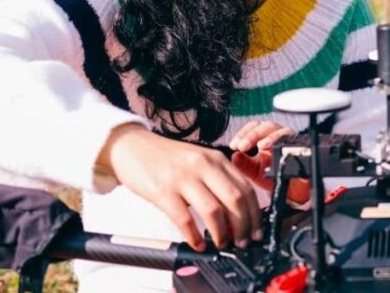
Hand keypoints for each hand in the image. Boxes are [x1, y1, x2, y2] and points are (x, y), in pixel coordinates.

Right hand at [97, 123, 261, 250]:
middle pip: (235, 200)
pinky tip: (196, 244)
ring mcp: (183, 178)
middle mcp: (203, 166)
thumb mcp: (199, 160)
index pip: (246, 188)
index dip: (255, 213)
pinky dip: (193, 236)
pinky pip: (184, 219)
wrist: (133, 146)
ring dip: (221, 233)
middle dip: (243, 226)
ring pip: (213, 211)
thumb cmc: (167, 158)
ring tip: (221, 243)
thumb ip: (217, 178)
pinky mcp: (163, 191)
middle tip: (242, 242)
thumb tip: (236, 212)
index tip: (256, 230)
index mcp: (216, 159)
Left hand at [229, 120, 309, 203]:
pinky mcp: (302, 149)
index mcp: (265, 137)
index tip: (234, 145)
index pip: (254, 126)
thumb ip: (243, 164)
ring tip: (260, 146)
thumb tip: (234, 156)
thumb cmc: (273, 177)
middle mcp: (279, 136)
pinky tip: (278, 151)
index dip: (243, 133)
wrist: (291, 191)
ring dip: (271, 137)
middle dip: (254, 135)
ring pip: (283, 131)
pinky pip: (297, 143)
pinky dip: (287, 145)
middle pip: (267, 126)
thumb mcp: (254, 172)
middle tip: (243, 147)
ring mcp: (292, 142)